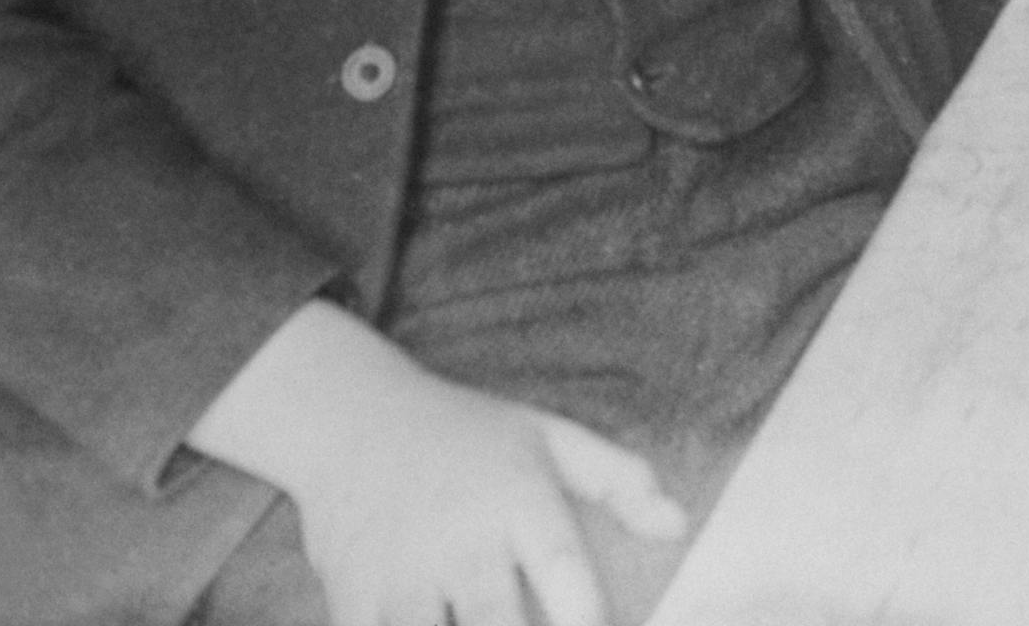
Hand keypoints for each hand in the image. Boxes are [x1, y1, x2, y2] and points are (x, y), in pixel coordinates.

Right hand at [191, 304, 684, 625]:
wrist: (351, 422)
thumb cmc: (467, 435)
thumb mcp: (549, 437)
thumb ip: (618, 481)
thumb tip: (677, 526)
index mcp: (519, 501)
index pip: (560, 566)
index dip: (583, 614)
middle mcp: (462, 542)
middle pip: (495, 622)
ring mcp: (403, 574)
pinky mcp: (353, 598)